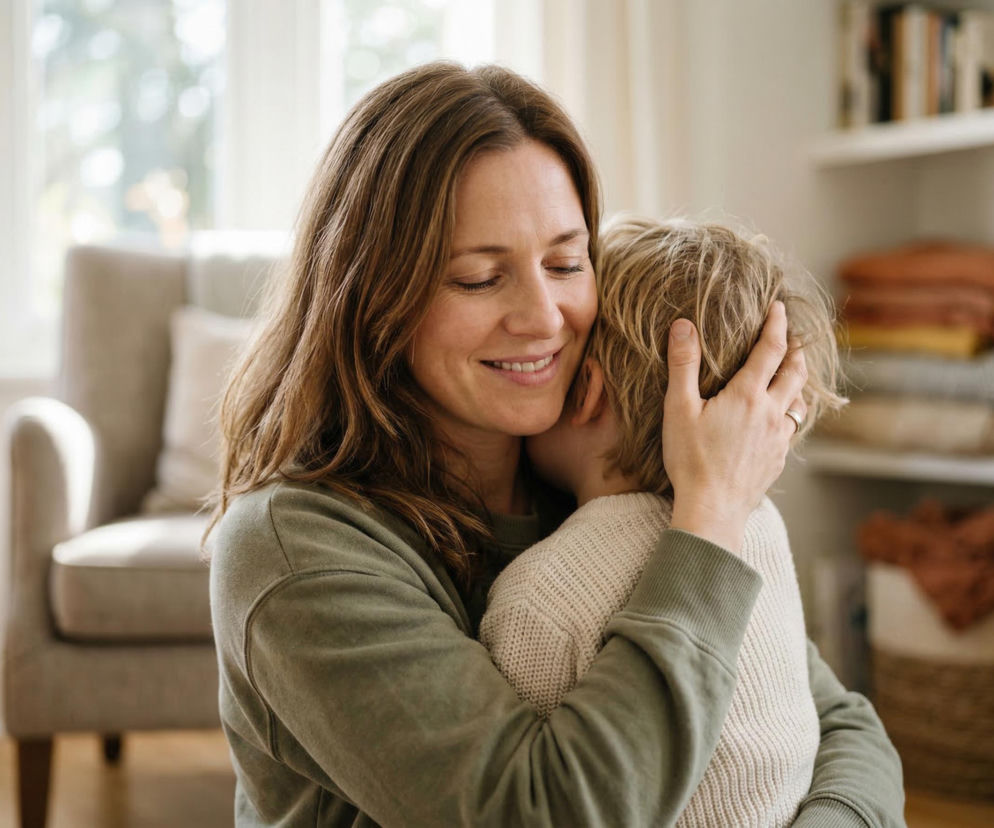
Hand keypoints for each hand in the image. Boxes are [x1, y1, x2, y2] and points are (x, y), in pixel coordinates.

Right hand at [662, 301, 806, 553]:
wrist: (713, 509)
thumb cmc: (691, 460)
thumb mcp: (678, 409)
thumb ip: (682, 365)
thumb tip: (683, 325)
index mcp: (748, 395)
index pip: (771, 349)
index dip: (777, 324)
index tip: (779, 307)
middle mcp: (771, 412)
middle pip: (795, 372)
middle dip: (795, 350)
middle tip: (792, 337)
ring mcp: (778, 438)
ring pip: (798, 401)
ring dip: (797, 383)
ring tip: (791, 376)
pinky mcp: (778, 459)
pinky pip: (790, 428)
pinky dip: (788, 413)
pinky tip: (778, 419)